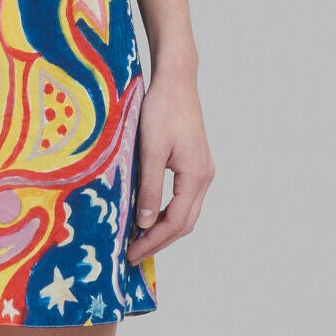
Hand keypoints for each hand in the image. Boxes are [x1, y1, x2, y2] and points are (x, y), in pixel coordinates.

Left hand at [126, 66, 212, 267]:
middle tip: (132, 255)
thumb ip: (148, 187)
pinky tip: (148, 216)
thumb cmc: (162, 109)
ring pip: (186, 213)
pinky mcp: (195, 164)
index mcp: (196, 176)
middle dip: (159, 241)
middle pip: (185, 223)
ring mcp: (203, 171)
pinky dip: (167, 214)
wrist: (176, 80)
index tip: (131, 254)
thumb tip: (143, 223)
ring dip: (163, 229)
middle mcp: (205, 177)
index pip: (175, 222)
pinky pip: (184, 200)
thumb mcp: (150, 150)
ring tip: (138, 241)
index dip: (153, 242)